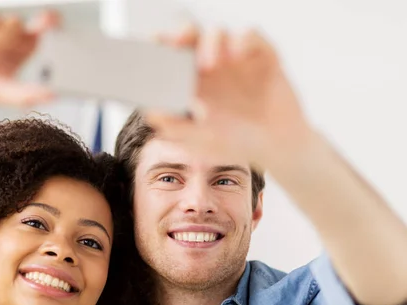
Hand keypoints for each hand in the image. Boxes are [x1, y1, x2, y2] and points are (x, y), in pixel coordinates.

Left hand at [148, 27, 314, 165]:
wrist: (277, 148)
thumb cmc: (236, 143)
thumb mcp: (201, 142)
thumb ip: (176, 128)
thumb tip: (151, 114)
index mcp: (191, 83)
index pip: (170, 56)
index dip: (160, 46)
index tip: (151, 46)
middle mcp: (211, 67)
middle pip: (191, 36)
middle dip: (181, 32)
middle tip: (177, 41)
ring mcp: (236, 60)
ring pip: (218, 33)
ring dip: (210, 42)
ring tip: (208, 65)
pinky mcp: (262, 57)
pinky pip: (251, 36)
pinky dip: (241, 40)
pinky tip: (236, 56)